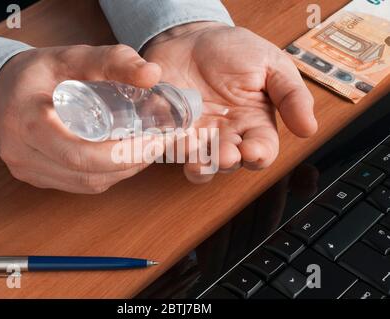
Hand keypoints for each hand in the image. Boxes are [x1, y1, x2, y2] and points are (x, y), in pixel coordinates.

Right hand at [0, 45, 162, 193]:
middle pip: (86, 174)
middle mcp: (24, 153)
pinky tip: (121, 160)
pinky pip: (77, 184)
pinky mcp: (35, 177)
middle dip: (130, 163)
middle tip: (156, 145)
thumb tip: (153, 74)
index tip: (154, 139)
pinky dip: (105, 175)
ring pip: (85, 184)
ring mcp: (28, 169)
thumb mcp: (71, 57)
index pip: (80, 153)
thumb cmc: (36, 73)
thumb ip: (112, 60)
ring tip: (144, 151)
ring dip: (121, 172)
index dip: (123, 154)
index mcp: (29, 121)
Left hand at [143, 22, 317, 182]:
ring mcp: (198, 135)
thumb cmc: (235, 51)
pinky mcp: (172, 130)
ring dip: (198, 165)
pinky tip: (170, 138)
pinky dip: (169, 147)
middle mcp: (227, 135)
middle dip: (225, 162)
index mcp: (254, 123)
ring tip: (194, 155)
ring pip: (199, 164)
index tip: (252, 151)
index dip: (259, 156)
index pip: (262, 151)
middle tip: (223, 154)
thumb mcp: (272, 65)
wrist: (193, 37)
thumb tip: (309, 128)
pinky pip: (170, 147)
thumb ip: (291, 95)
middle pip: (229, 163)